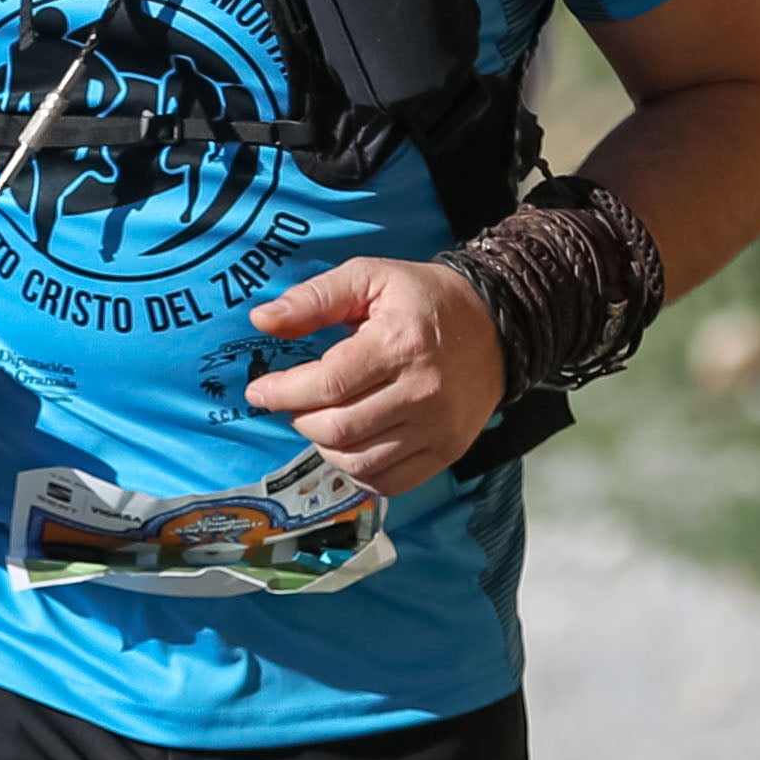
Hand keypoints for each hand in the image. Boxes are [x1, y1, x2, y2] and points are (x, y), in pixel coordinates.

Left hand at [241, 253, 503, 495]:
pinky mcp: (447, 450)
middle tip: (296, 403)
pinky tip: (351, 445)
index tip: (260, 390)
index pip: (327, 384)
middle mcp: (422, 392)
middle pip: (338, 429)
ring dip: (326, 446)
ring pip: (359, 461)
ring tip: (323, 420)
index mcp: (399, 344)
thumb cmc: (424, 299)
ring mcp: (437, 427)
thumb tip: (262, 320)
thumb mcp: (370, 277)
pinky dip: (358, 471)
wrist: (499, 325)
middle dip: (301, 419)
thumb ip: (314, 298)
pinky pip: (390, 481)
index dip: (283, 392)